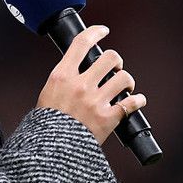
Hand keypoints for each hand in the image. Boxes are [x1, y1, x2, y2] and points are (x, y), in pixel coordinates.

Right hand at [35, 25, 147, 145]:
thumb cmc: (45, 125)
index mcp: (62, 76)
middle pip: (110, 58)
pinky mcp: (108, 118)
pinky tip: (136, 101)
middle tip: (115, 69)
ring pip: (124, 78)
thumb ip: (64, 80)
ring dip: (127, 82)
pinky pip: (132, 103)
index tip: (103, 31)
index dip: (95, 32)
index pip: (81, 43)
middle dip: (116, 62)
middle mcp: (80, 85)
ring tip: (125, 88)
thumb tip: (79, 70)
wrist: (49, 151)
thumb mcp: (47, 94)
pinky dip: (137, 101)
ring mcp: (95, 101)